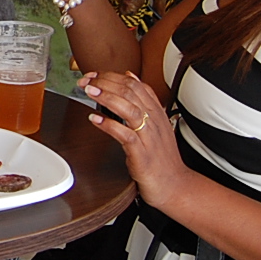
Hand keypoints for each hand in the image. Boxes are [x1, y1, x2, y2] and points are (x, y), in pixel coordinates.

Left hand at [80, 71, 189, 208]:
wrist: (174, 185)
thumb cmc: (161, 156)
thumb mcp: (154, 122)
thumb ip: (144, 100)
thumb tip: (130, 76)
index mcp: (156, 112)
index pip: (135, 84)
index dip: (112, 76)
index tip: (94, 74)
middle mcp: (154, 121)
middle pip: (131, 92)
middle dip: (105, 83)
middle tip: (86, 81)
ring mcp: (149, 137)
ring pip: (130, 109)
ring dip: (107, 97)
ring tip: (89, 91)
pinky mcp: (142, 154)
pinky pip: (126, 136)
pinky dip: (109, 125)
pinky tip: (95, 120)